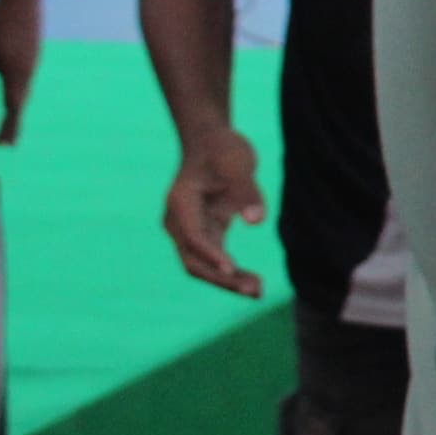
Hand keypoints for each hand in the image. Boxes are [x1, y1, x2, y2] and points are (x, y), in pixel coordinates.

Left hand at [0, 0, 37, 144]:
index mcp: (16, 74)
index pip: (12, 107)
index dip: (7, 126)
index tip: (3, 144)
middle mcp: (28, 71)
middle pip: (19, 102)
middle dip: (12, 122)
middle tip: (6, 141)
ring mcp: (32, 62)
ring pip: (23, 89)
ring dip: (14, 105)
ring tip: (8, 118)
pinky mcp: (32, 53)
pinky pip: (24, 77)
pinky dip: (17, 90)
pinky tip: (11, 88)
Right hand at [163, 124, 268, 293]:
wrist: (211, 143)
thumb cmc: (222, 150)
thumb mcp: (238, 162)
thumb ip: (247, 190)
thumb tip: (257, 221)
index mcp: (181, 203)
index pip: (193, 236)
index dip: (211, 254)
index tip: (232, 268)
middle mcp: (178, 221)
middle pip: (194, 260)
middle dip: (221, 278)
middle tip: (253, 290)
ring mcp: (188, 230)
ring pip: (202, 265)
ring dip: (227, 281)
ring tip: (257, 291)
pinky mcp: (204, 233)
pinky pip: (214, 260)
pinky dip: (231, 272)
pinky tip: (254, 282)